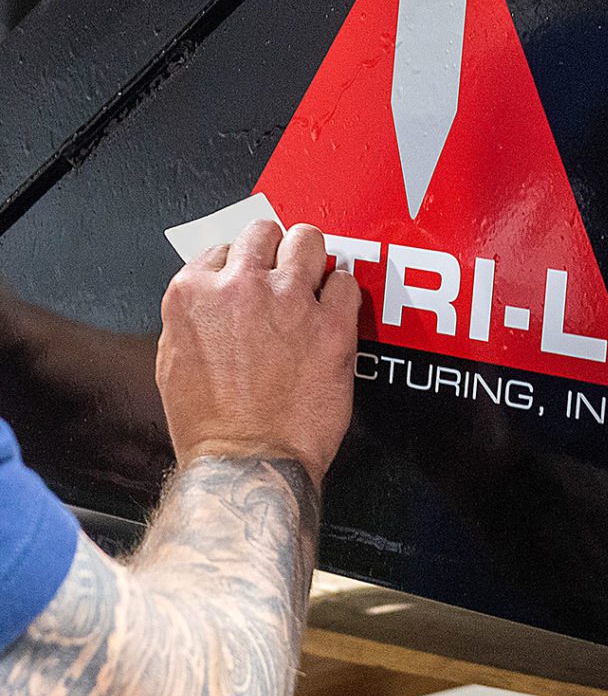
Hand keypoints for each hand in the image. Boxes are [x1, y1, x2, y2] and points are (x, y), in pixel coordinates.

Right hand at [156, 220, 359, 485]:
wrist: (247, 462)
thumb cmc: (210, 425)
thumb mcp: (173, 359)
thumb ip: (194, 315)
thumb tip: (212, 295)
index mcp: (193, 293)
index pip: (223, 249)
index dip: (241, 265)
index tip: (252, 280)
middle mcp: (240, 286)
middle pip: (265, 232)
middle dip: (275, 250)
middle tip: (285, 271)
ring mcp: (289, 301)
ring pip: (309, 241)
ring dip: (312, 258)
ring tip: (315, 277)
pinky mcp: (331, 324)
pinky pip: (346, 282)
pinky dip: (342, 293)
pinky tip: (336, 311)